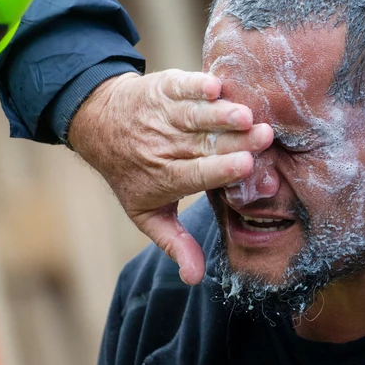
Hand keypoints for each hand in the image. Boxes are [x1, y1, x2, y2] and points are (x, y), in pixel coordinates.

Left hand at [67, 70, 272, 284]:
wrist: (100, 123)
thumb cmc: (132, 172)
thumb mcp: (147, 213)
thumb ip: (174, 243)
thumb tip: (196, 279)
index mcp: (161, 177)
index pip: (193, 174)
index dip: (219, 170)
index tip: (246, 166)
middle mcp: (160, 145)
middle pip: (202, 144)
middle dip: (235, 140)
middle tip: (265, 136)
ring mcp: (161, 115)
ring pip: (195, 116)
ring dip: (221, 114)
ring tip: (247, 114)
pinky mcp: (163, 88)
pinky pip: (181, 86)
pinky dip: (196, 84)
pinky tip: (216, 85)